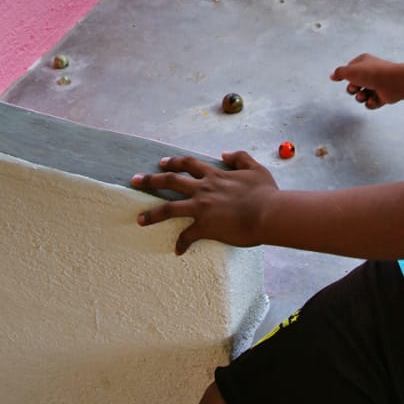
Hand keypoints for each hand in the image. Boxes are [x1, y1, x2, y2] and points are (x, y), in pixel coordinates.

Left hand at [131, 150, 277, 254]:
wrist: (269, 213)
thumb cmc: (266, 193)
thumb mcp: (256, 169)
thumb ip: (240, 157)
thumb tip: (225, 153)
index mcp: (214, 175)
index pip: (188, 164)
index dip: (174, 162)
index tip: (161, 163)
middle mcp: (203, 189)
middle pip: (170, 181)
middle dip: (150, 180)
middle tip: (135, 180)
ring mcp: (202, 208)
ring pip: (169, 208)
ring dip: (152, 213)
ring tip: (139, 219)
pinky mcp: (205, 227)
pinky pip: (187, 236)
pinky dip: (181, 243)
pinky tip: (177, 251)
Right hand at [329, 53, 399, 108]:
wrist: (393, 82)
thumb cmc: (371, 73)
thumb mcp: (350, 71)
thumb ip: (339, 73)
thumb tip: (332, 75)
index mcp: (364, 62)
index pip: (350, 69)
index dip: (346, 75)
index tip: (342, 79)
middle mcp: (372, 72)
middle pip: (355, 84)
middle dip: (352, 89)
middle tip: (355, 89)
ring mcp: (378, 84)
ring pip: (362, 94)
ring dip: (360, 97)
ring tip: (363, 96)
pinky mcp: (383, 96)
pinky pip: (371, 102)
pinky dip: (370, 103)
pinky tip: (372, 100)